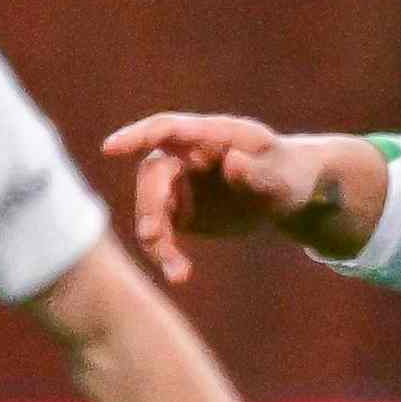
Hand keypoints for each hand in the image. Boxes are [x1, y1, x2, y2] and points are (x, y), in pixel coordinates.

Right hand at [102, 116, 386, 283]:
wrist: (288, 196)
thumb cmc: (290, 175)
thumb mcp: (284, 178)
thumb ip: (258, 173)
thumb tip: (230, 162)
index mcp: (213, 135)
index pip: (168, 129)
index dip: (137, 136)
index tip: (110, 149)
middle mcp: (188, 155)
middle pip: (153, 175)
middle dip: (150, 205)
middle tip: (152, 237)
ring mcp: (181, 183)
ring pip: (151, 207)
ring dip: (156, 238)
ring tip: (176, 272)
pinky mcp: (180, 210)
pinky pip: (161, 230)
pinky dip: (165, 253)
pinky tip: (180, 273)